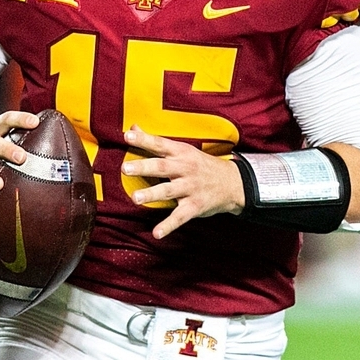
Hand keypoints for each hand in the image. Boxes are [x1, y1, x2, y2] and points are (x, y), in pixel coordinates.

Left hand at [122, 125, 244, 238]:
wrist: (233, 183)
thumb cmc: (201, 165)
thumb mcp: (183, 150)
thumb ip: (157, 142)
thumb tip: (133, 127)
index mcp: (181, 153)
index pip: (160, 144)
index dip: (144, 139)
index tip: (127, 135)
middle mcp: (185, 169)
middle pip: (162, 167)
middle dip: (144, 167)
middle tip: (125, 168)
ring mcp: (190, 188)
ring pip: (169, 191)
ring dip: (152, 194)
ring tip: (135, 198)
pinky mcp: (195, 206)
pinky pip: (180, 216)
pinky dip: (168, 225)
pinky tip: (157, 233)